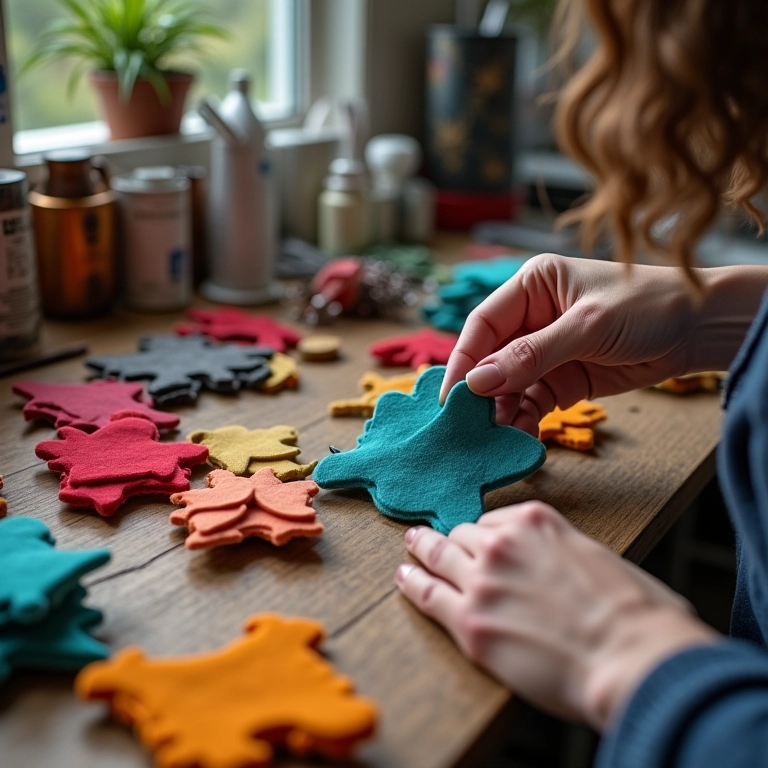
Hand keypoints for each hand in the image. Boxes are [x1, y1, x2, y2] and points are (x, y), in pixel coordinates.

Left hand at [396, 503, 716, 729]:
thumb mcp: (601, 557)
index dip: (482, 534)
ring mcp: (481, 581)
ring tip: (411, 547)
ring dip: (422, 550)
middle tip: (434, 541)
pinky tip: (404, 578)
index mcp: (535, 521)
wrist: (629, 656)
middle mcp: (502, 543)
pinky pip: (427, 594)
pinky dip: (412, 583)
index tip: (477, 540)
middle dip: (452, 541)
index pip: (491, 521)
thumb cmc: (634, 614)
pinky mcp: (469, 623)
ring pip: (438, 556)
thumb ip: (567, 550)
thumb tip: (566, 567)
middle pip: (461, 535)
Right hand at [440, 254, 767, 434]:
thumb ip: (531, 355)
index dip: (464, 360)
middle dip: (481, 393)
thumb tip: (479, 383)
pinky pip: (533, 401)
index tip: (450, 396)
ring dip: (501, 411)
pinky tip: (519, 436)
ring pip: (509, 385)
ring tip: (496, 437)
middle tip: (469, 425)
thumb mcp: (587, 326)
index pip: (483, 324)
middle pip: (491, 358)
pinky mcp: (562, 379)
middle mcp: (533, 317)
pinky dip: (524, 420)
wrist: (701, 329)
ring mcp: (546, 351)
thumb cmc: (649, 305)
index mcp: (532, 286)